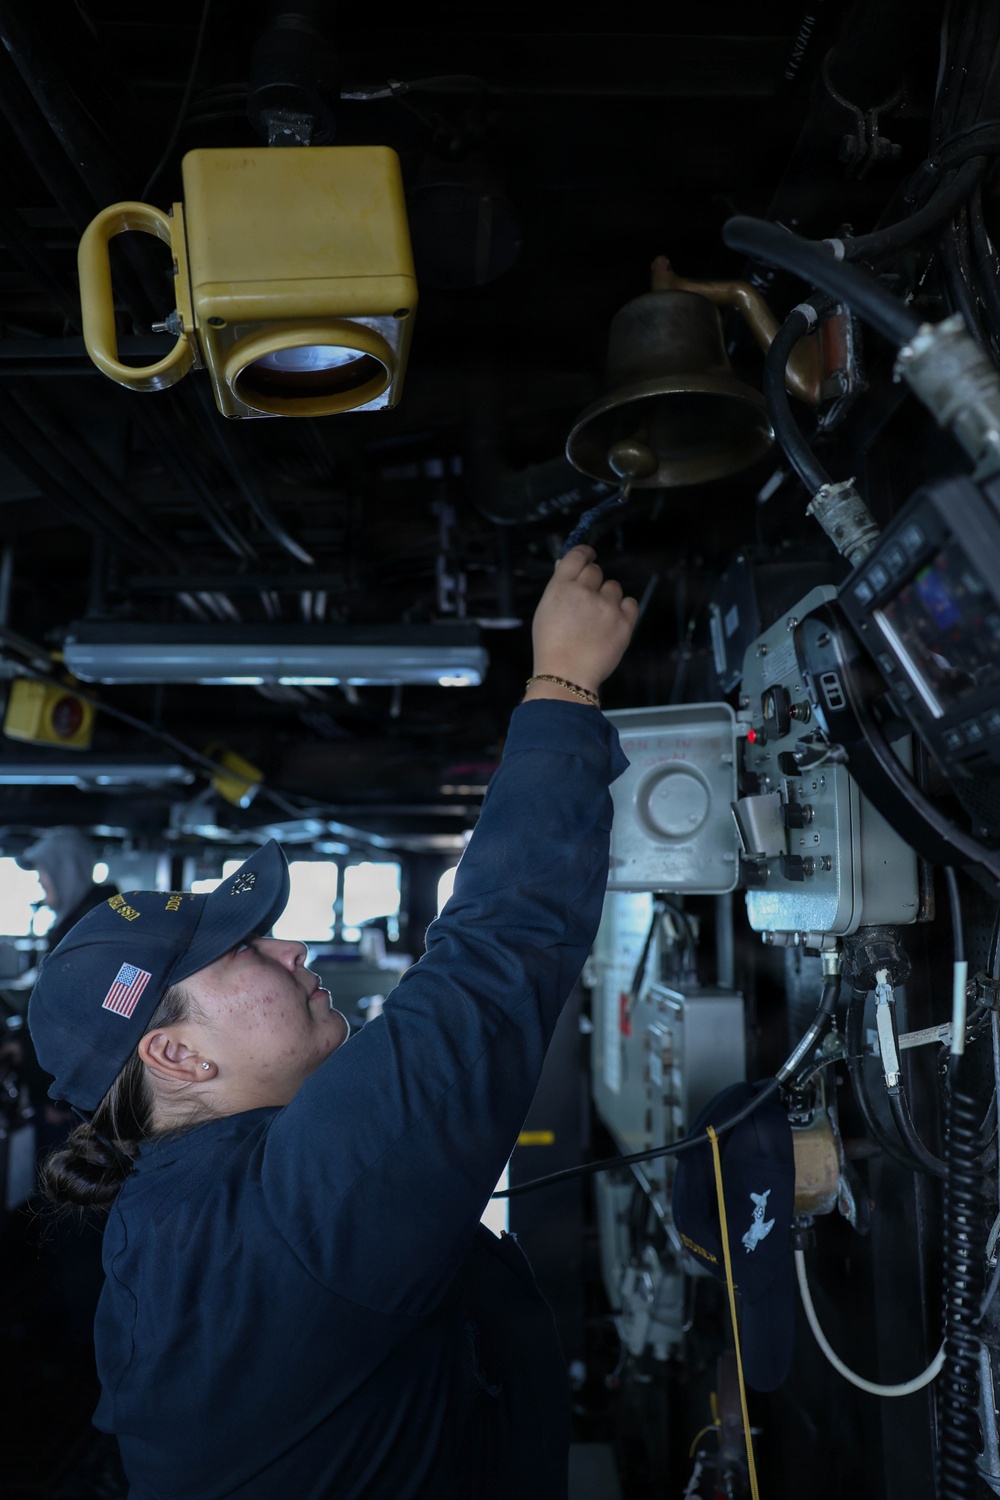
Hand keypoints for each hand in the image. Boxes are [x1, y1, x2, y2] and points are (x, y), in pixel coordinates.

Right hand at [527, 546, 637, 698]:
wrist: (566, 675)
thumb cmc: (551, 646)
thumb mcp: (545, 611)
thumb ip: (558, 586)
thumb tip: (565, 564)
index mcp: (561, 587)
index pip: (577, 556)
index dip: (585, 553)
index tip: (589, 556)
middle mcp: (584, 592)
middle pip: (596, 571)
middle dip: (593, 582)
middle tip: (587, 602)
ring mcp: (606, 606)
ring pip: (613, 587)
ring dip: (608, 598)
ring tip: (597, 620)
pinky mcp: (623, 622)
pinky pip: (630, 603)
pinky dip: (623, 610)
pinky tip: (612, 623)